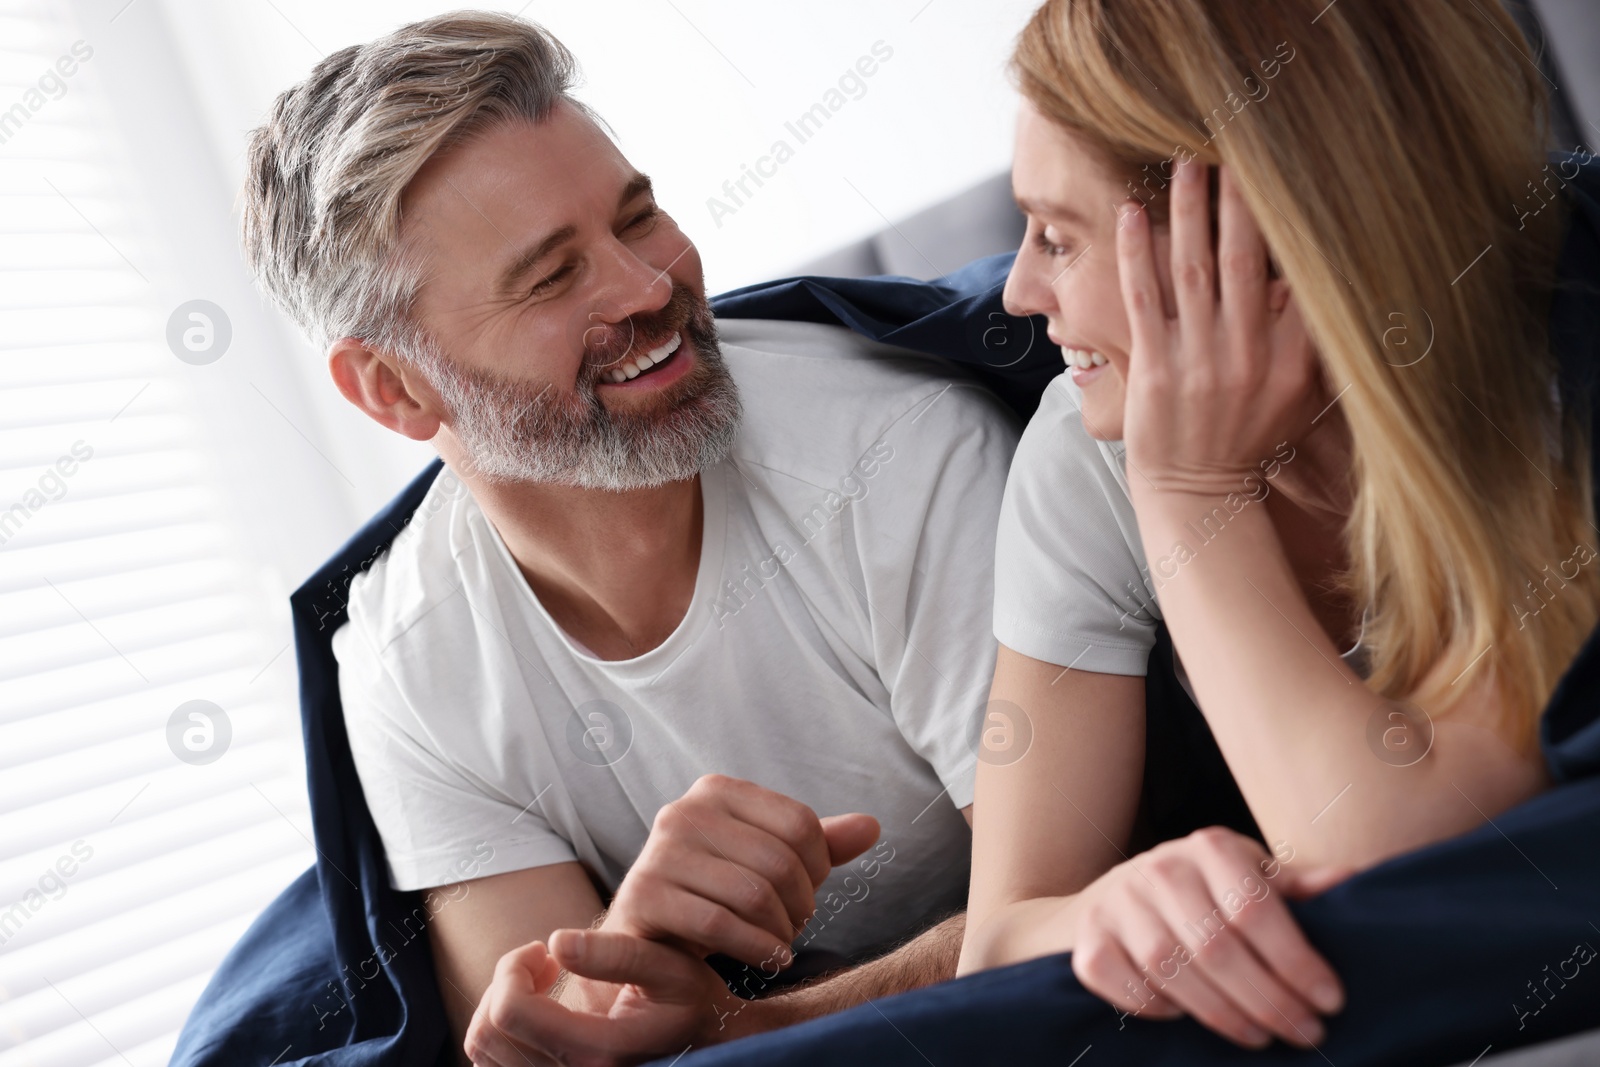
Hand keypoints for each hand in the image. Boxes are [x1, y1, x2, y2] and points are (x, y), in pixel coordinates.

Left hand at [465, 931, 748, 1066]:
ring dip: (503, 1004)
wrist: (711, 1045)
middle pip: (488, 1033)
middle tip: (542, 959)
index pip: (510, 1012)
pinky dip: (505, 1027)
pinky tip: (540, 1006)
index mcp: (597, 1052)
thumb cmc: (693, 1002)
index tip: (543, 949)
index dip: (512, 969)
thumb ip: (616, 953)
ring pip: (485, 1049)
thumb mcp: (670, 967)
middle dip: (505, 982)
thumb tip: (557, 941)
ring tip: (542, 981)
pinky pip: (495, 1061)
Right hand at [574, 774, 876, 1013]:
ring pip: (752, 894)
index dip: (819, 867)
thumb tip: (872, 826)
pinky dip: (756, 949)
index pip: (799, 822)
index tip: (809, 892)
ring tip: (780, 944)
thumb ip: (817, 844)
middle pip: (778, 860)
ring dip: (780, 932)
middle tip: (794, 927)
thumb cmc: (716, 894)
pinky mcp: (643, 895)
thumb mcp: (768, 864)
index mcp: (717, 790)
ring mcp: (658, 852)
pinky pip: (718, 924)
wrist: (648, 938)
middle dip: (800, 905)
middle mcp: (684, 811)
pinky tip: (768, 960)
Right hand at [1070, 826, 1349, 1048]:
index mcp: (1210, 847)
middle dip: (1270, 999)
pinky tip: (1186, 1018)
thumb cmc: (1201, 891)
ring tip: (1260, 1036)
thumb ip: (1295, 885)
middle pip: (1218, 947)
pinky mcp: (1089, 938)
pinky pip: (1123, 983)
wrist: (1111, 895)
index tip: (1330, 1000)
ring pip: (1172, 970)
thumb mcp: (1249, 876)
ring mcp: (1118, 901)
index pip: (1257, 910)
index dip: (1297, 961)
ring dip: (1222, 1014)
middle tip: (1305, 1032)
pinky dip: (1156, 1008)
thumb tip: (1355, 877)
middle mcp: (1160, 868)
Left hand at [1117, 160, 1324, 497]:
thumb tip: (1317, 275)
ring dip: (1188, 212)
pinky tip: (1130, 214)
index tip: (1291, 173)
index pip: (1299, 277)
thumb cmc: (1249, 435)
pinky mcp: (1152, 368)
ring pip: (1194, 269)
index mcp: (1291, 358)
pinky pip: (1143, 299)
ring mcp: (1197, 362)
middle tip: (1237, 143)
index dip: (1294, 224)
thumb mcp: (1297, 391)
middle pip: (1247, 260)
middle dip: (1241, 200)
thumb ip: (1307, 336)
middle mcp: (1247, 356)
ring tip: (1184, 162)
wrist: (1198, 490)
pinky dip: (1136, 254)